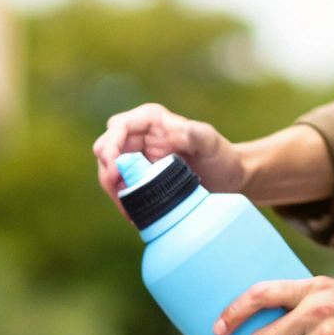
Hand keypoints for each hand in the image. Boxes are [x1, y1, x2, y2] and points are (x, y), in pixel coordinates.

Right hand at [92, 104, 245, 212]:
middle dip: (107, 171)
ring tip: (129, 212)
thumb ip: (197, 133)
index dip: (111, 147)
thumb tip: (174, 130)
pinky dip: (121, 201)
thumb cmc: (221, 157)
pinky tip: (133, 215)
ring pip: (108, 171)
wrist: (227, 180)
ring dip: (112, 190)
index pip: (119, 127)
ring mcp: (136, 156)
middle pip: (106, 148)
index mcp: (151, 119)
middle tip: (118, 193)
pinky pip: (119, 188)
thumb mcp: (212, 143)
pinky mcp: (137, 177)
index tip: (116, 171)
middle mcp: (139, 135)